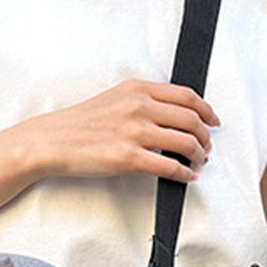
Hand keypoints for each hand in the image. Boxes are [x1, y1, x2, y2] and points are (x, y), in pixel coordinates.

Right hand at [24, 78, 219, 182]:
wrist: (53, 140)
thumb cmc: (81, 123)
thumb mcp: (115, 99)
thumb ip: (144, 102)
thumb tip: (173, 115)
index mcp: (137, 89)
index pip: (186, 95)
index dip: (207, 110)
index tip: (213, 121)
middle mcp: (139, 107)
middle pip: (192, 119)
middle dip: (206, 136)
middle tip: (207, 147)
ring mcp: (135, 132)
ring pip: (186, 142)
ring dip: (199, 155)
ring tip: (198, 162)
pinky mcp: (129, 157)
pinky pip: (170, 166)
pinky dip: (185, 174)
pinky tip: (187, 176)